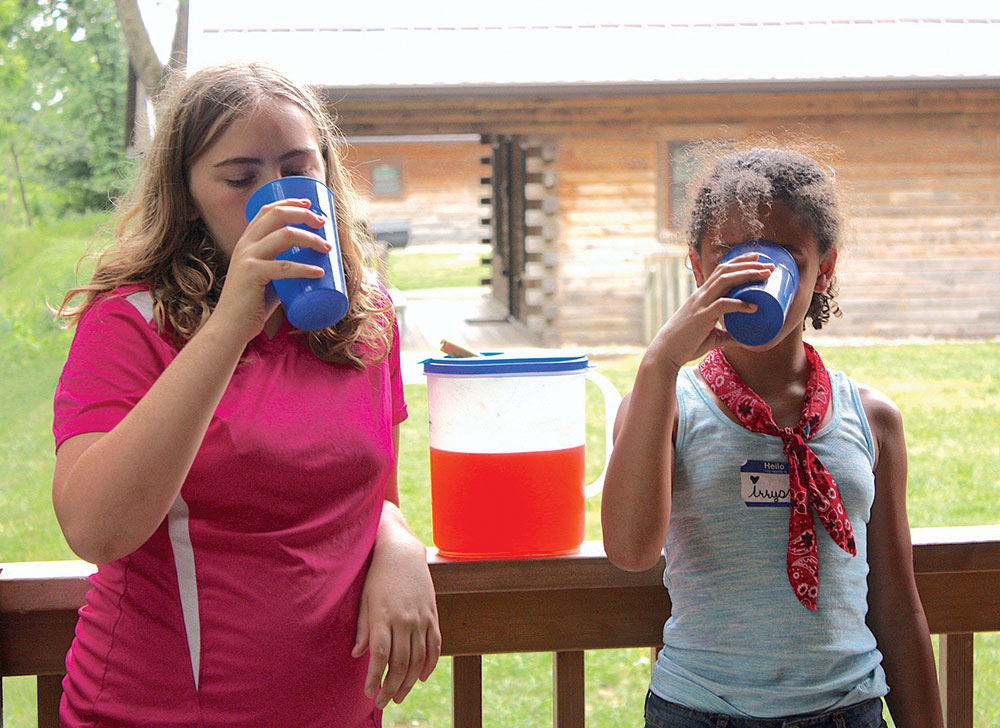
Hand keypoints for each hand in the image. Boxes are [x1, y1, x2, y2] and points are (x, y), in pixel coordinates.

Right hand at [212, 199, 331, 341]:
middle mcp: (245, 245)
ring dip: (310, 238)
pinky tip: (319, 272)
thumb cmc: (251, 304)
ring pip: (285, 235)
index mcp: (247, 242)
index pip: (267, 211)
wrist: (230, 326)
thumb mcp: (267, 279)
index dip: (289, 203)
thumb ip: (283, 270)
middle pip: (277, 216)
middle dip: (304, 215)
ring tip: (327, 248)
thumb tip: (312, 268)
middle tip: (323, 223)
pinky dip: (305, 268)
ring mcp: (247, 258)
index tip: (309, 205)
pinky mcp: (252, 274)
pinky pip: (284, 267)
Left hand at [352, 508, 440, 708]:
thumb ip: (362, 628)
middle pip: (400, 663)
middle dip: (391, 686)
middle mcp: (404, 620)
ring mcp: (421, 618)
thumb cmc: (377, 576)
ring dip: (409, 682)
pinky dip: (429, 665)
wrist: (401, 552)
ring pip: (418, 659)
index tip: (368, 693)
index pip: (379, 656)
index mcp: (383, 616)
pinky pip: (435, 646)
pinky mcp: (432, 615)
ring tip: (399, 695)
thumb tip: (357, 655)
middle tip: (383, 702)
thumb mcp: (364, 600)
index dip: (374, 678)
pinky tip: (421, 677)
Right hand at [650, 252, 772, 370]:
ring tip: (766, 275)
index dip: (739, 262)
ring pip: (725, 280)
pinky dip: (740, 304)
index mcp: (702, 296)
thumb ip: (726, 336)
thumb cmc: (685, 344)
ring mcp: (701, 304)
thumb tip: (743, 339)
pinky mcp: (702, 316)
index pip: (720, 271)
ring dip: (747, 275)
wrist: (665, 352)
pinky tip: (753, 306)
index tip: (756, 259)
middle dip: (748, 265)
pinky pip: (723, 304)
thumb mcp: (710, 337)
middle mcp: (701, 295)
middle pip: (726, 270)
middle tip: (769, 265)